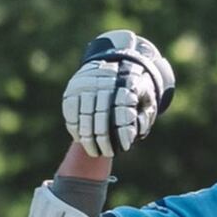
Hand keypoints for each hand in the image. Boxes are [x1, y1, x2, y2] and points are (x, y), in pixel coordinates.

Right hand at [62, 31, 174, 157]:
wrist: (113, 63)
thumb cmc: (132, 89)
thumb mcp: (146, 97)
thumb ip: (145, 114)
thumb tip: (138, 131)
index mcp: (127, 79)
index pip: (123, 108)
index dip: (123, 130)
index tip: (125, 146)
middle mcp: (105, 78)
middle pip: (102, 115)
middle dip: (104, 138)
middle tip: (108, 153)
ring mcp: (86, 82)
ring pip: (85, 115)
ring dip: (88, 138)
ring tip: (94, 151)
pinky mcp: (72, 87)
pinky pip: (71, 112)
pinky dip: (75, 128)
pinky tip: (80, 139)